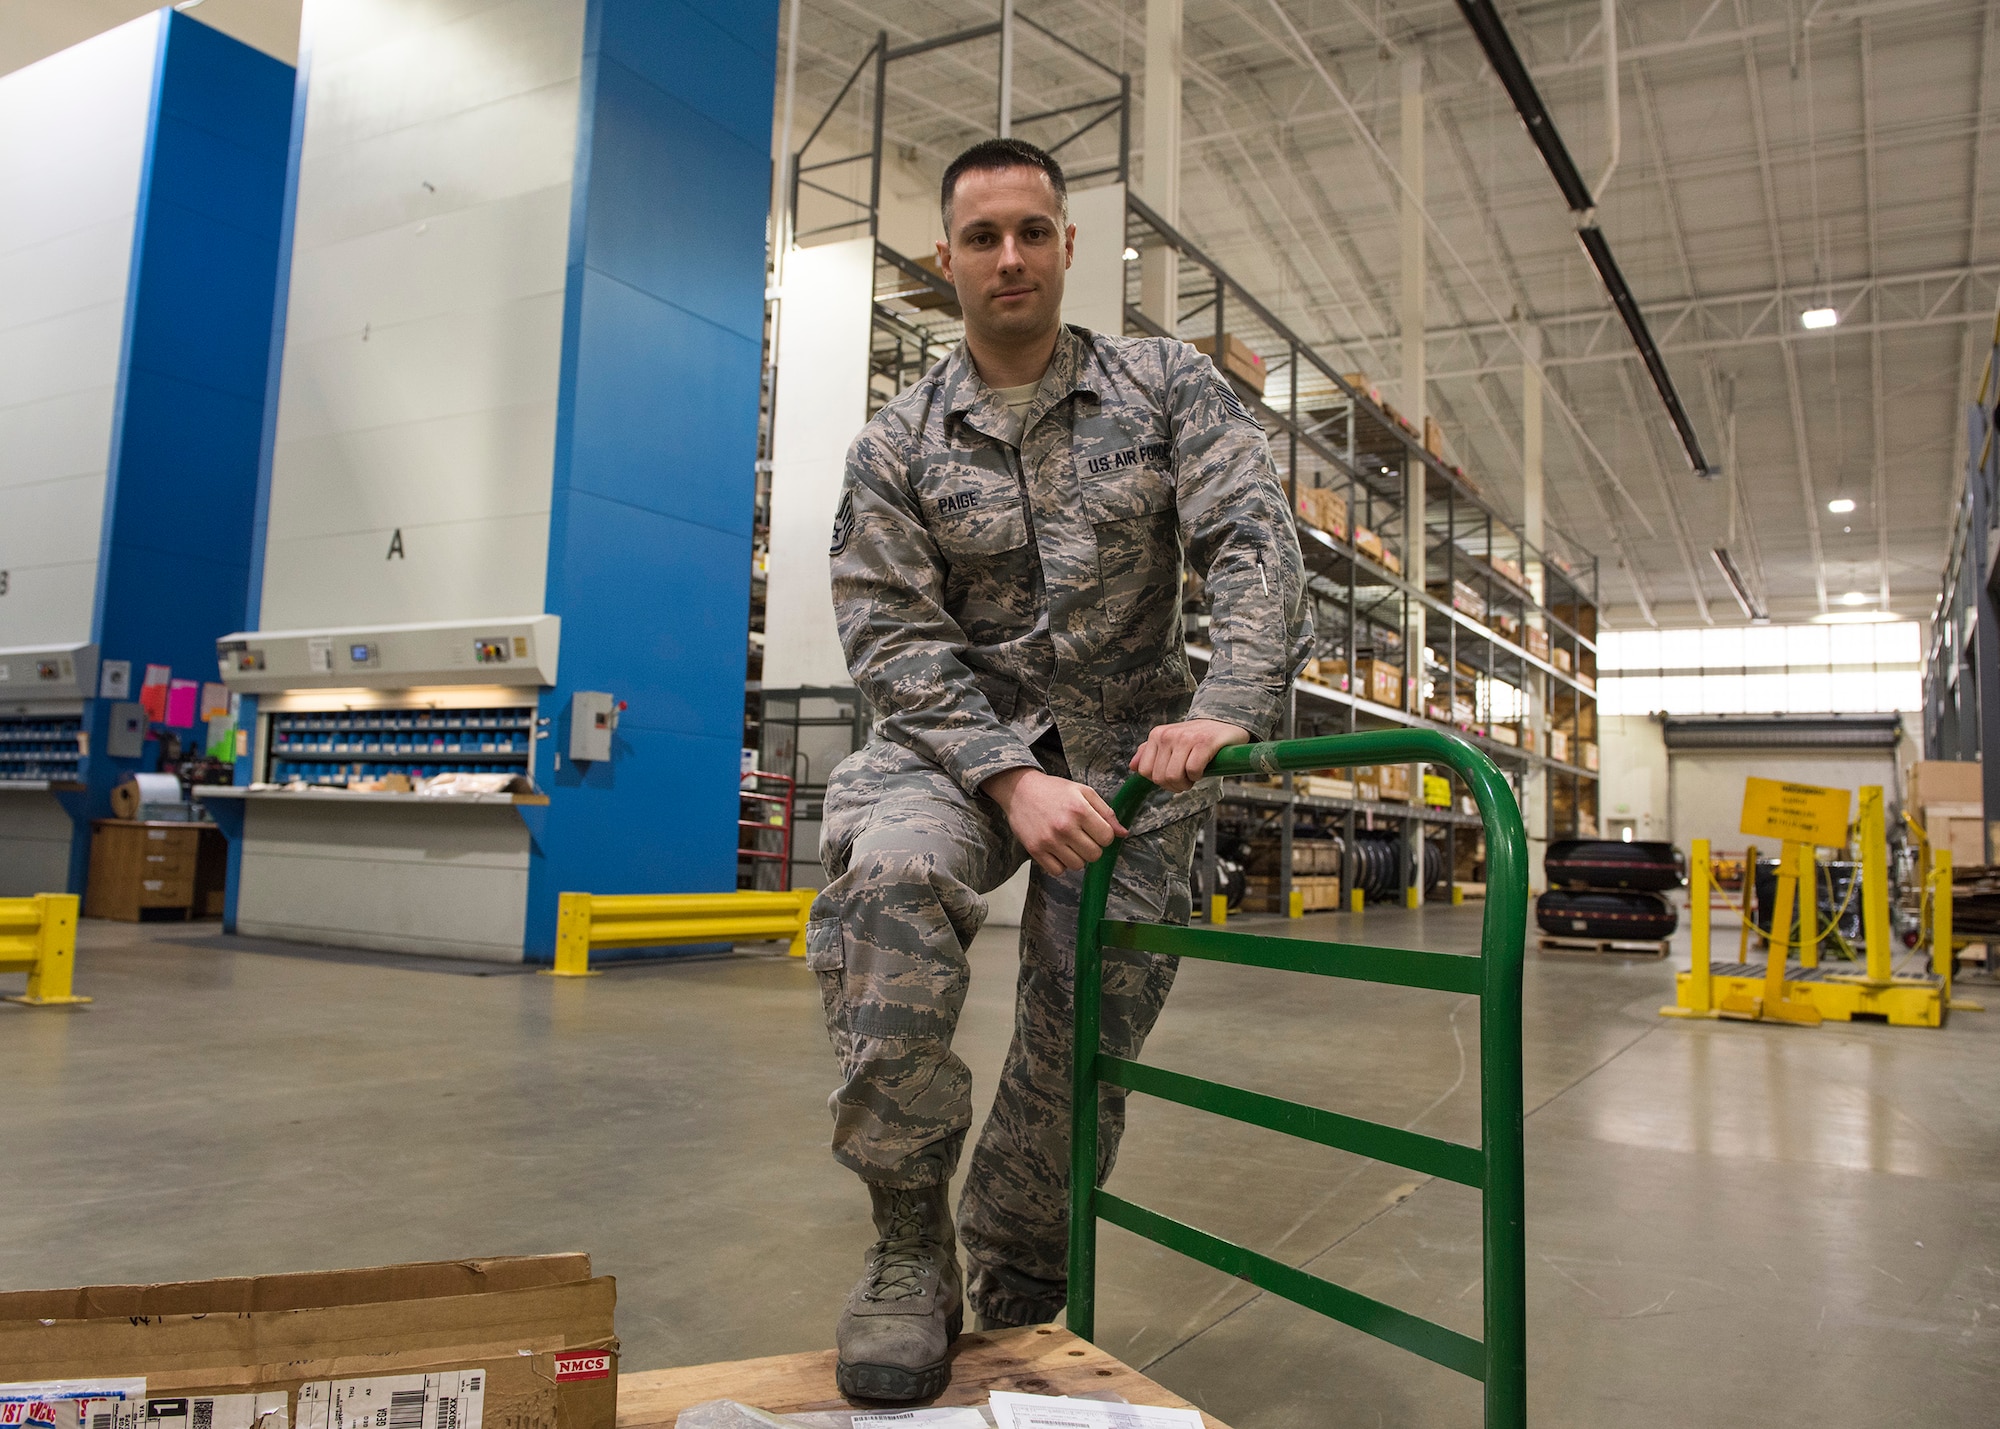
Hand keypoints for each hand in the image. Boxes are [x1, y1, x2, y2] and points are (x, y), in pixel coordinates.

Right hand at [983, 767, 1128, 875]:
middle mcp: (1064, 826)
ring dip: (1076, 856)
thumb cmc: (1054, 790)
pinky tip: (1057, 849)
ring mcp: (1049, 840)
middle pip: (1094, 855)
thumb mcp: (1083, 792)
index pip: (1107, 838)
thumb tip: (1123, 833)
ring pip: (1077, 866)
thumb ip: (1106, 812)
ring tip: (1068, 842)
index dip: (1104, 835)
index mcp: (1079, 809)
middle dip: (1092, 847)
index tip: (1095, 829)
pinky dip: (1060, 864)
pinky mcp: (1035, 850)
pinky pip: (1058, 871)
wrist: (1020, 790)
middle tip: (1082, 836)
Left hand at [1129, 718, 1250, 792]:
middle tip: (1186, 778)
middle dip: (1174, 785)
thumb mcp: (1169, 741)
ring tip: (1193, 774)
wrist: (1224, 724)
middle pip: (1160, 778)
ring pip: (1174, 776)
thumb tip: (1132, 766)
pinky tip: (1203, 768)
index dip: (1160, 781)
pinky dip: (1197, 776)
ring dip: (1186, 783)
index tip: (1173, 776)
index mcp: (1156, 735)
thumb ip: (1149, 752)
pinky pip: (1192, 770)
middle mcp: (1168, 735)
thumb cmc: (1196, 738)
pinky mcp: (1204, 743)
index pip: (1145, 771)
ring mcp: (1185, 738)